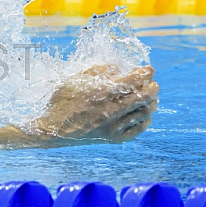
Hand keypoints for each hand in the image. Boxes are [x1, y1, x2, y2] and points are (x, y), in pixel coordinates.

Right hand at [29, 65, 157, 144]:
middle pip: (144, 97)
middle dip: (152, 87)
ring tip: (152, 97)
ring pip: (144, 113)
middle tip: (153, 83)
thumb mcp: (73, 80)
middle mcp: (110, 109)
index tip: (149, 69)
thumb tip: (117, 68)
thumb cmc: (61, 102)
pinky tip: (144, 114)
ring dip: (152, 102)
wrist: (53, 130)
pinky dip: (145, 120)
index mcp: (101, 92)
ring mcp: (113, 126)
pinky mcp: (114, 138)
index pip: (133, 80)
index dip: (145, 73)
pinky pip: (138, 129)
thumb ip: (96, 71)